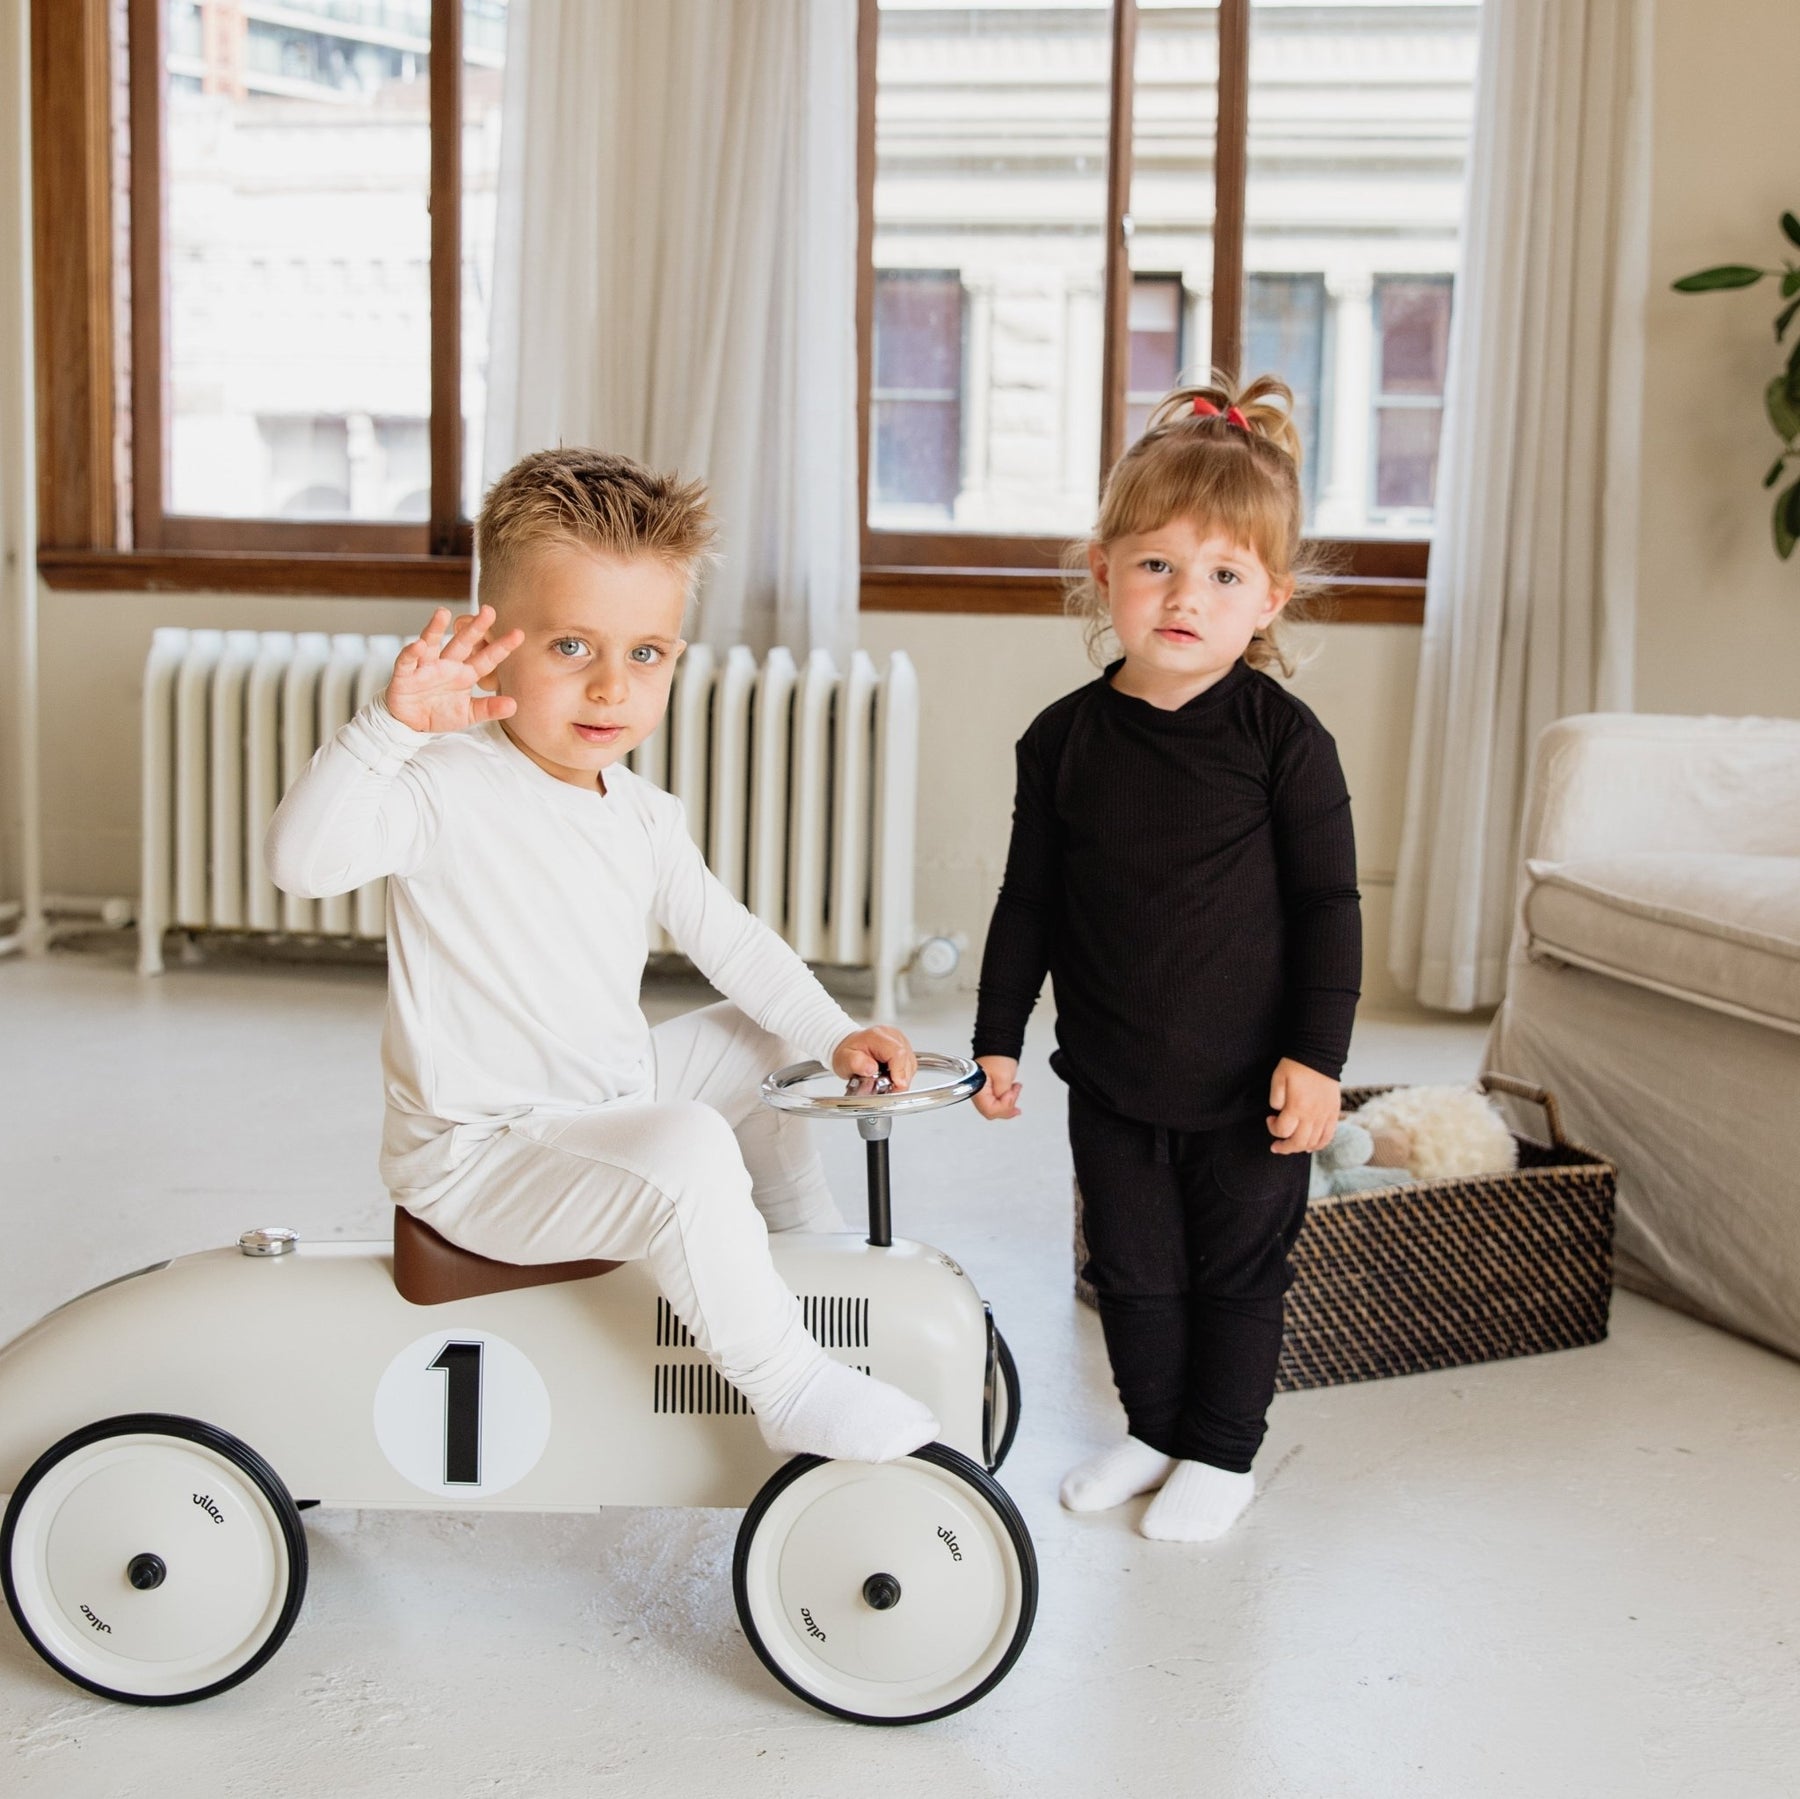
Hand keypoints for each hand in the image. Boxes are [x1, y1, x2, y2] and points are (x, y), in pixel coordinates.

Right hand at [386, 606, 522, 734]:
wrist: (412, 725)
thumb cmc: (441, 713)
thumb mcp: (468, 714)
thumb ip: (489, 709)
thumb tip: (514, 706)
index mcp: (466, 674)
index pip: (486, 658)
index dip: (501, 647)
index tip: (519, 634)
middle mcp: (447, 665)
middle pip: (463, 642)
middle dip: (475, 627)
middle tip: (489, 611)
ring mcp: (426, 667)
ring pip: (432, 642)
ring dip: (435, 627)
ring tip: (443, 613)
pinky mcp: (405, 674)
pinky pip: (407, 660)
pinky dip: (411, 652)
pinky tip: (418, 644)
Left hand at [831, 1025, 916, 1091]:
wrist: (850, 1046)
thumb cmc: (848, 1052)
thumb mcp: (844, 1059)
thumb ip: (856, 1063)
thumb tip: (871, 1068)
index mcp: (878, 1036)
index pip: (898, 1052)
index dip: (900, 1071)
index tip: (897, 1086)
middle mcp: (893, 1036)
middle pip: (907, 1061)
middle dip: (899, 1080)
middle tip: (885, 1090)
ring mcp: (901, 1042)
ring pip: (910, 1065)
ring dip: (900, 1079)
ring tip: (885, 1083)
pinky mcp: (905, 1049)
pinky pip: (909, 1066)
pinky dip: (901, 1076)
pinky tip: (890, 1078)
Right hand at [972, 1055, 1021, 1119]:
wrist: (999, 1043)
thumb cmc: (998, 1055)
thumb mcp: (1004, 1077)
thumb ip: (1003, 1095)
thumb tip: (1005, 1106)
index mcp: (976, 1089)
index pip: (989, 1110)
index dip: (1003, 1106)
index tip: (1010, 1094)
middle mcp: (977, 1092)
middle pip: (991, 1111)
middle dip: (1006, 1106)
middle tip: (1015, 1095)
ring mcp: (982, 1091)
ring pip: (994, 1108)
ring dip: (1007, 1103)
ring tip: (1015, 1090)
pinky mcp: (987, 1089)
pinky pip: (996, 1101)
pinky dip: (1006, 1099)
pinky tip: (1012, 1092)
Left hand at [1267, 1058, 1338, 1154]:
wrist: (1320, 1055)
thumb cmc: (1296, 1065)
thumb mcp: (1278, 1077)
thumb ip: (1276, 1097)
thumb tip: (1278, 1111)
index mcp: (1297, 1106)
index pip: (1283, 1130)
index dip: (1273, 1128)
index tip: (1270, 1119)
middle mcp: (1312, 1115)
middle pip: (1298, 1142)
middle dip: (1285, 1147)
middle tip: (1276, 1146)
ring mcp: (1325, 1115)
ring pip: (1313, 1142)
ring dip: (1300, 1147)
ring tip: (1292, 1145)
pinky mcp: (1333, 1113)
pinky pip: (1328, 1136)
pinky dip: (1319, 1145)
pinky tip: (1310, 1146)